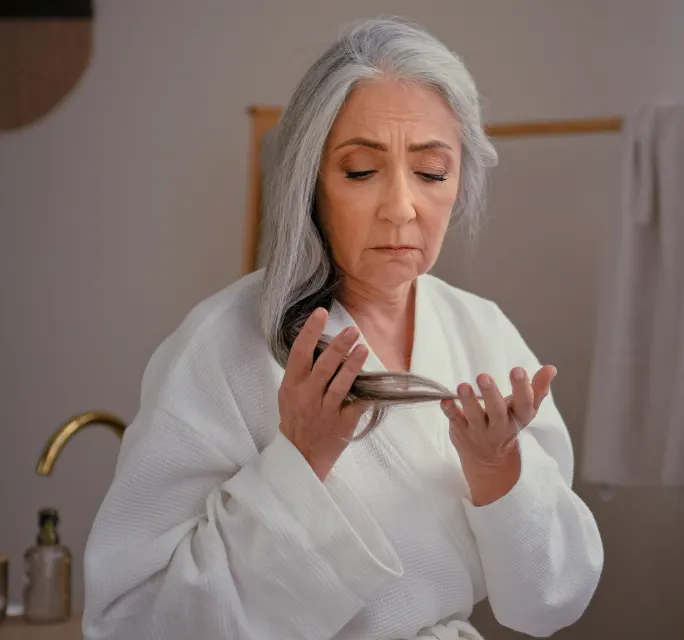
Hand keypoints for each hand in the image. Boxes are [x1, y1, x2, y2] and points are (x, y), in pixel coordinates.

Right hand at [278, 307, 369, 480]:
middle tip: (352, 329)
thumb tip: (319, 340)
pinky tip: (377, 382)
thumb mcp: (289, 392)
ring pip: (340, 385)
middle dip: (338, 346)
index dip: (310, 332)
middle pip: (323, 367)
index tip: (321, 313)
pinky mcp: (342, 424)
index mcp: (292, 385)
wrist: (301, 455)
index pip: (299, 353)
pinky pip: (357, 405)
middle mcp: (307, 397)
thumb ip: (301, 370)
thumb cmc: (296, 417)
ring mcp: (325, 411)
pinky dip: (367, 393)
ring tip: (363, 348)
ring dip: (352, 366)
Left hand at [440, 365, 556, 504]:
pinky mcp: (461, 432)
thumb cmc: (507, 424)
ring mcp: (479, 431)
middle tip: (483, 376)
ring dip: (468, 401)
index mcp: (518, 419)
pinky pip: (455, 421)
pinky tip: (445, 400)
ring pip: (474, 417)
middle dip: (491, 394)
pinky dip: (450, 411)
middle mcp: (499, 427)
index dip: (522, 388)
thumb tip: (551, 368)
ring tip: (463, 386)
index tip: (518, 370)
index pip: (524, 405)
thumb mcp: (524, 410)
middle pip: (497, 412)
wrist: (489, 461)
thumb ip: (537, 389)